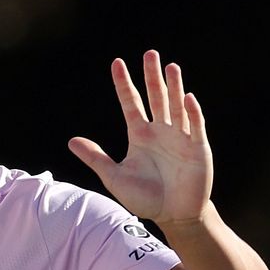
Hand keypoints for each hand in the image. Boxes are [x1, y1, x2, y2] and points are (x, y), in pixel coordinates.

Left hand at [68, 50, 212, 225]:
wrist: (173, 216)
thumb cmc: (145, 197)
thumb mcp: (115, 177)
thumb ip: (95, 158)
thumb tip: (71, 141)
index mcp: (140, 135)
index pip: (130, 103)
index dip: (124, 84)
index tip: (116, 63)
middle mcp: (160, 131)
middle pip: (156, 97)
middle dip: (152, 76)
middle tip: (150, 53)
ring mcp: (180, 138)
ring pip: (176, 106)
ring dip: (174, 87)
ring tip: (170, 66)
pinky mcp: (197, 148)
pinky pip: (195, 127)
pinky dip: (192, 113)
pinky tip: (187, 98)